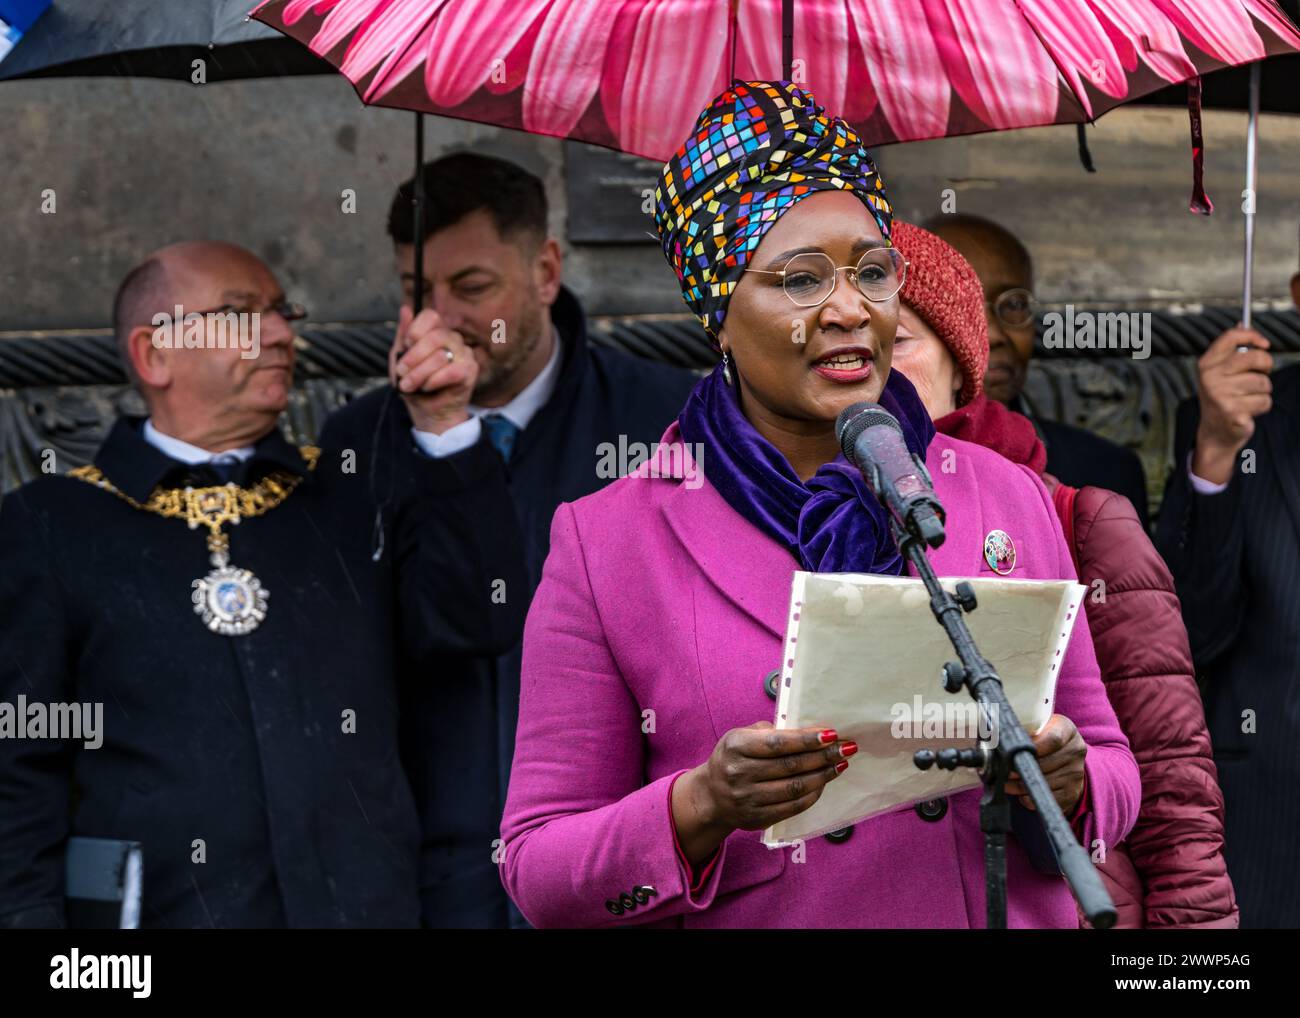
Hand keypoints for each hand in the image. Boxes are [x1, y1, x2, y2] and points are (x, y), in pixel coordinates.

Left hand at [390, 305, 478, 433]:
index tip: (406, 345)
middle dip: (413, 357)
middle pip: (434, 336)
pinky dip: (433, 381)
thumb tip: (405, 308)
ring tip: (409, 385)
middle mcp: (453, 339)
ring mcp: (465, 353)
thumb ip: (403, 335)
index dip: (415, 329)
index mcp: (437, 332)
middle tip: (401, 372)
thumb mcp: (401, 358)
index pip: (430, 316)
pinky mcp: (470, 370)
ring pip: (440, 356)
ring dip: (419, 374)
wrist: (428, 411)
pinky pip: (450, 372)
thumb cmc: (414, 385)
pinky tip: (427, 387)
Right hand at [673, 721, 853, 864]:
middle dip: (823, 756)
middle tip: (846, 749)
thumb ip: (770, 732)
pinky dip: (812, 795)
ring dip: (822, 776)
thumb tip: (810, 733)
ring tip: (839, 765)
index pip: (778, 743)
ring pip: (795, 787)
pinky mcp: (756, 818)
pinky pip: (792, 807)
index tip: (832, 735)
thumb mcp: (742, 737)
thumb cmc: (734, 758)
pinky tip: (823, 784)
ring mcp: (747, 798)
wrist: (712, 795)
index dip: (807, 740)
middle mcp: (739, 772)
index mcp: (735, 745)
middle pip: (790, 766)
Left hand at [1004, 714, 1086, 815]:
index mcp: (1067, 730)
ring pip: (1042, 783)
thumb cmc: (1045, 740)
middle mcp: (1075, 751)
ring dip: (1018, 785)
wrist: (1067, 760)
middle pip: (1044, 764)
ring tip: (1005, 781)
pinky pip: (1045, 799)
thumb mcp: (1039, 727)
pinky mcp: (1072, 793)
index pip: (1052, 739)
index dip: (1030, 746)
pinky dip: (1028, 798)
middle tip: (1000, 770)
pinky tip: (1020, 792)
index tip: (1013, 751)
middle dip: (1018, 769)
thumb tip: (995, 736)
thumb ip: (1024, 729)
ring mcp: (1075, 774)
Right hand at [1192, 327, 1272, 484]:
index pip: (1231, 337)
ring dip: (1262, 392)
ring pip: (1263, 382)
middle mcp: (1210, 378)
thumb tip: (1241, 323)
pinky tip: (1247, 411)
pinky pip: (1264, 401)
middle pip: (1255, 357)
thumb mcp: (1220, 371)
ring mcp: (1220, 395)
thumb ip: (1231, 349)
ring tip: (1247, 398)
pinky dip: (1262, 407)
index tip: (1265, 344)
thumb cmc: (1222, 397)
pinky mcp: (1233, 412)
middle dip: (1265, 367)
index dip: (1253, 335)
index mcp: (1206, 364)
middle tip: (1259, 376)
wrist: (1214, 432)